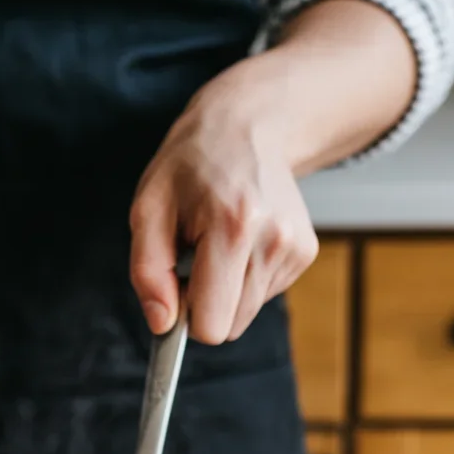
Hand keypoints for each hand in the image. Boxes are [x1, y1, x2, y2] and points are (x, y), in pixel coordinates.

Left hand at [130, 58, 318, 343]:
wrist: (249, 126)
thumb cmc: (191, 167)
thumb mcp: (149, 209)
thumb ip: (147, 272)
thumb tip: (162, 325)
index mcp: (231, 227)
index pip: (210, 326)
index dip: (185, 315)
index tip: (176, 286)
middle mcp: (273, 240)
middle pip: (229, 327)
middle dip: (205, 303)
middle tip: (195, 255)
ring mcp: (295, 247)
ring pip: (245, 315)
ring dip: (225, 290)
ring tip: (218, 241)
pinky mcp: (306, 253)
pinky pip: (262, 296)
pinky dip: (245, 278)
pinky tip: (241, 240)